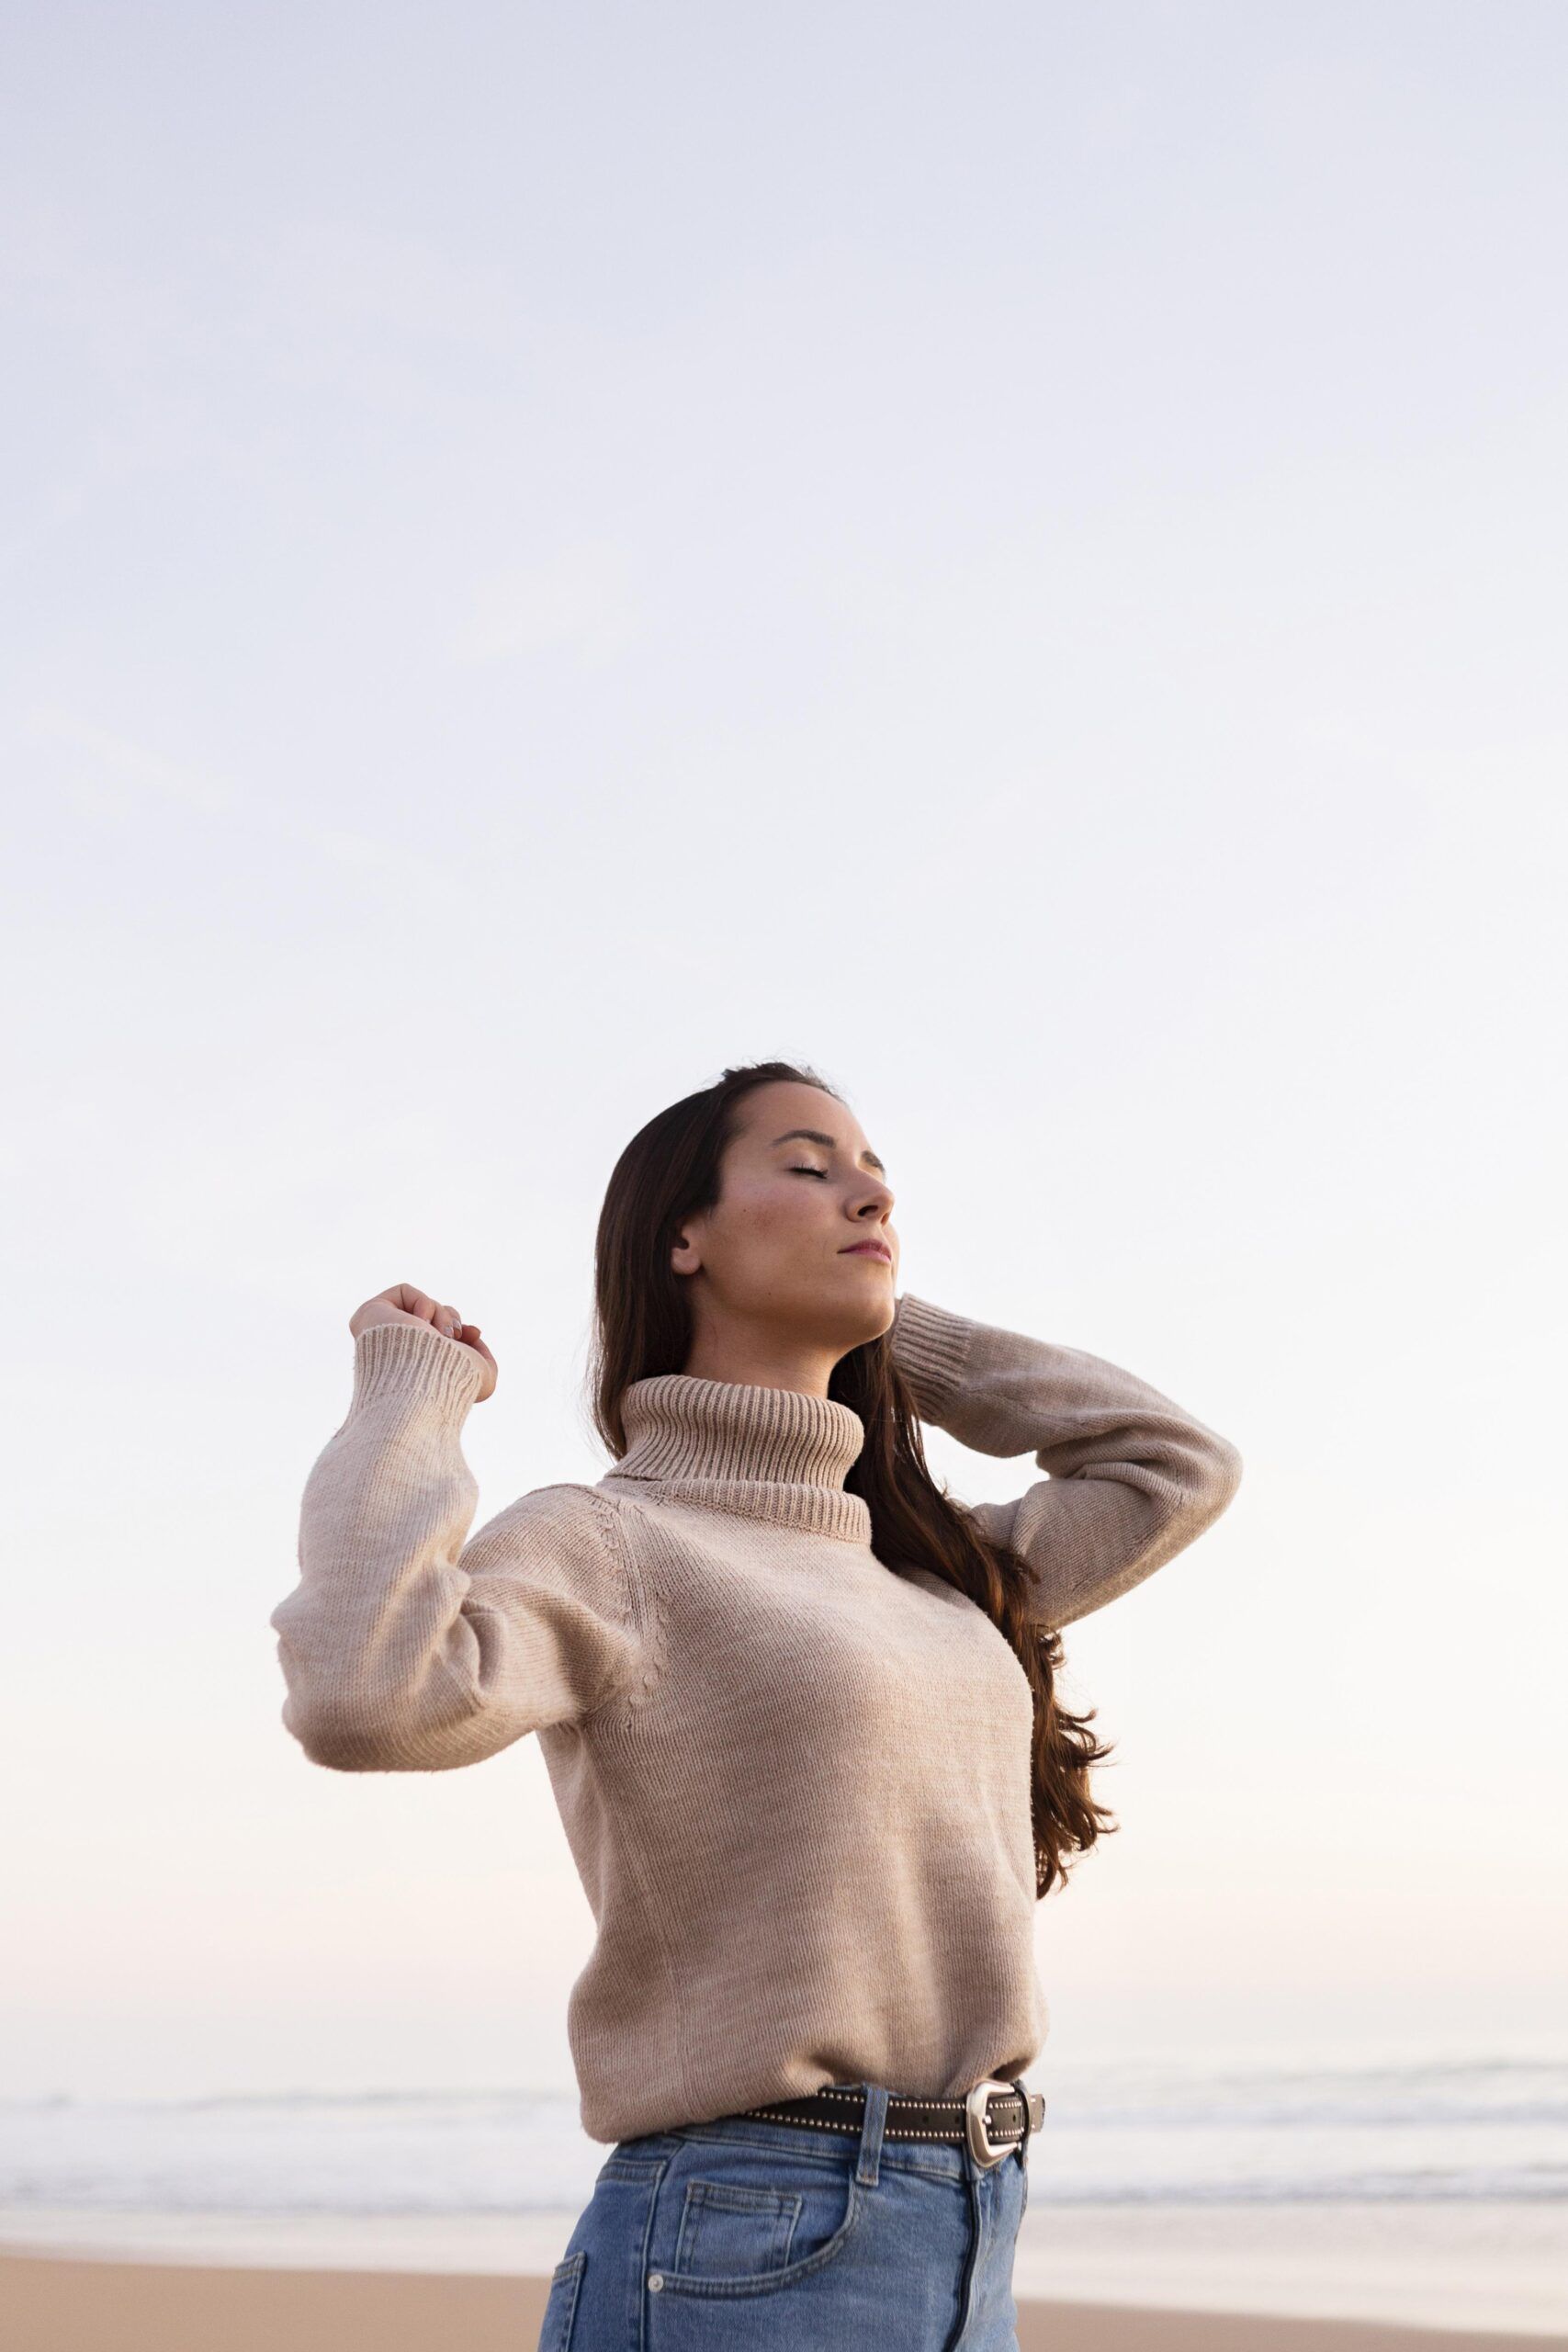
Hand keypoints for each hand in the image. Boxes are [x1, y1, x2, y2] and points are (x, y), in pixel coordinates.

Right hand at [349, 1283, 498, 1402]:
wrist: (427, 1377)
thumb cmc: (452, 1383)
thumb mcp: (484, 1379)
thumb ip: (483, 1357)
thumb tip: (472, 1333)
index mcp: (414, 1367)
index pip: (438, 1335)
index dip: (459, 1329)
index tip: (475, 1333)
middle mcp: (394, 1350)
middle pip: (430, 1316)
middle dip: (450, 1319)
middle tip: (454, 1335)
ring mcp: (379, 1332)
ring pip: (422, 1305)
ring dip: (440, 1314)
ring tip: (440, 1335)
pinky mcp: (369, 1314)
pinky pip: (404, 1292)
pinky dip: (422, 1304)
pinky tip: (419, 1326)